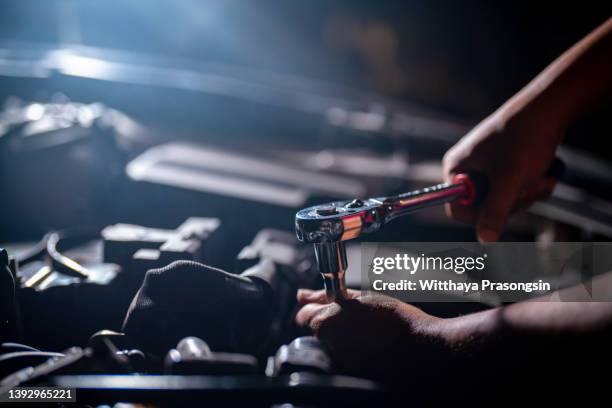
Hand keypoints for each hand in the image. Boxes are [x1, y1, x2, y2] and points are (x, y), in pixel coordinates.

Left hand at [295, 289, 451, 381]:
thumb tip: (301, 294)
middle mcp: (329, 345)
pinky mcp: (350, 375)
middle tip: (355, 322)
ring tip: (367, 335)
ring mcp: (339, 363)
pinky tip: (370, 348)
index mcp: (327, 321)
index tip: (329, 311)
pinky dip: (351, 354)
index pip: (304, 315)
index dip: (316, 310)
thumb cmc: (398, 321)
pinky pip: (342, 361)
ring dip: (340, 339)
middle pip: (316, 332)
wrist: (425, 351)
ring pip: (329, 346)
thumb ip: (325, 297)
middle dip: (329, 325)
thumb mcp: (361, 299)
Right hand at [443, 100, 562, 241]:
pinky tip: (542, 174)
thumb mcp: (510, 179)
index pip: (457, 209)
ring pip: (503, 201)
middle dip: (512, 202)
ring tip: (539, 176)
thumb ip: (495, 210)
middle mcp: (466, 169)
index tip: (503, 207)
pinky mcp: (504, 167)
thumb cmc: (524, 139)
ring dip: (526, 194)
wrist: (550, 110)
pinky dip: (531, 187)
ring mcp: (485, 168)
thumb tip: (484, 240)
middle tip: (528, 186)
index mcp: (456, 169)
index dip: (481, 215)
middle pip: (483, 208)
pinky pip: (514, 190)